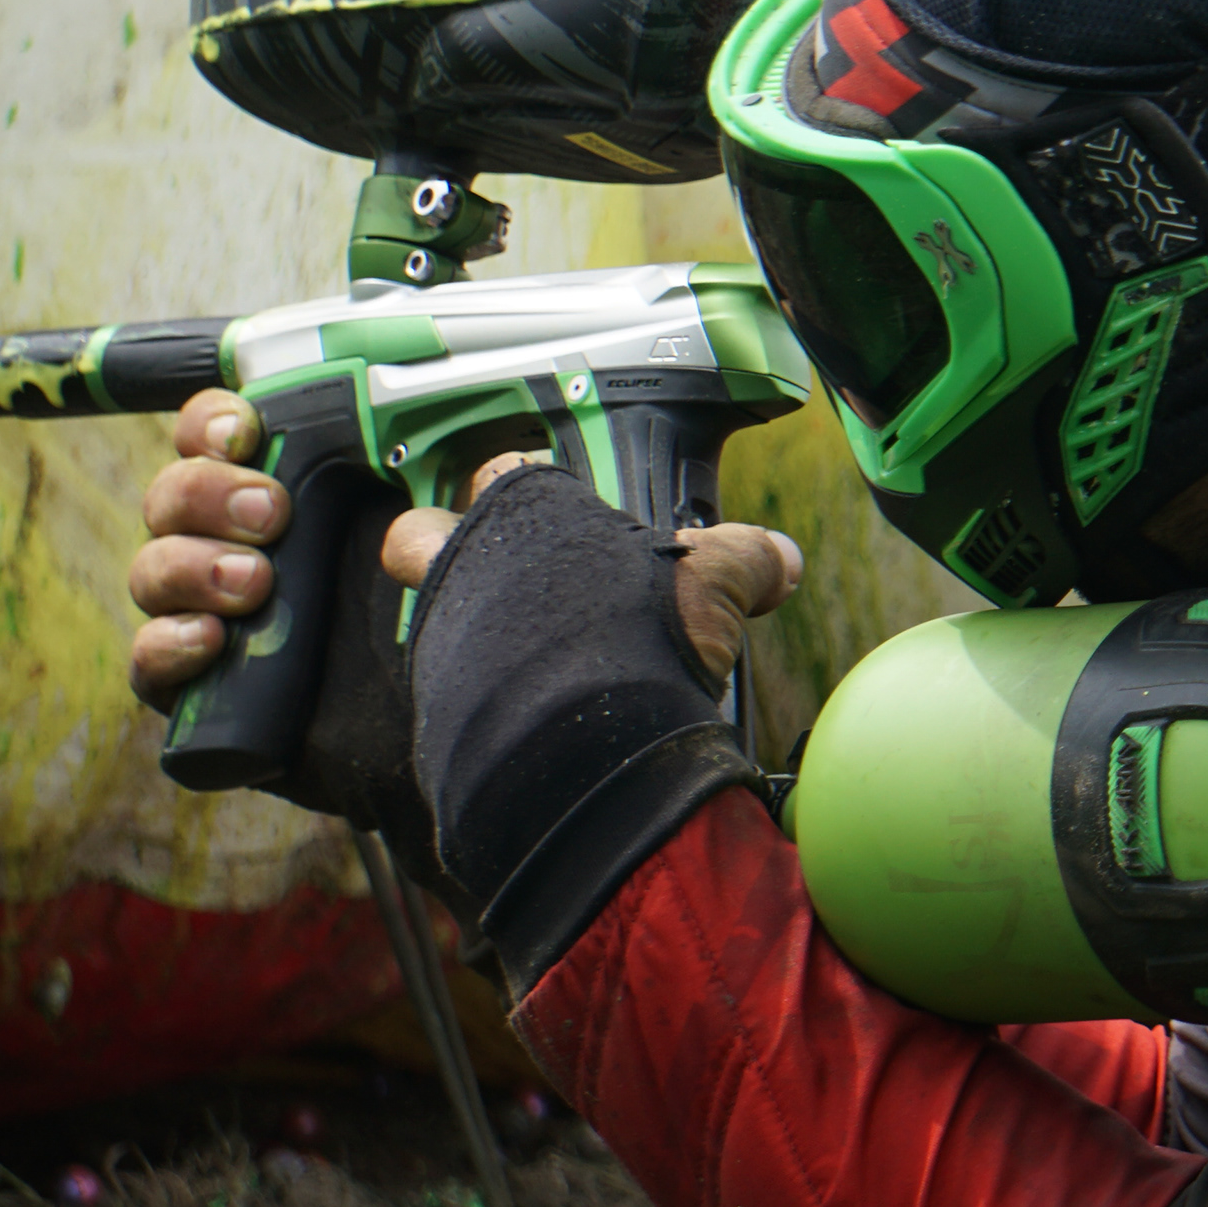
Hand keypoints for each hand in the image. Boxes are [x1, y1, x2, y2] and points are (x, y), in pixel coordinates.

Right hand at [128, 397, 803, 705]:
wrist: (544, 805)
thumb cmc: (583, 688)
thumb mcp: (653, 613)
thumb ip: (714, 571)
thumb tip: (779, 560)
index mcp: (378, 501)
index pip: (271, 426)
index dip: (244, 412)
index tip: (262, 417)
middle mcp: (309, 555)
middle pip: (196, 482)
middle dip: (209, 479)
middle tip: (277, 508)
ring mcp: (268, 630)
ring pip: (163, 563)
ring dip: (187, 556)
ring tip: (254, 579)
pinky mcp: (246, 709)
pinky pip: (154, 669)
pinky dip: (163, 649)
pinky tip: (210, 643)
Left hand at [382, 451, 803, 684]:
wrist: (579, 738)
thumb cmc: (635, 633)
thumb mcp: (715, 578)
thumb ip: (746, 558)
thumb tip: (782, 561)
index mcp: (524, 513)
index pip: (503, 468)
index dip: (524, 482)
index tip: (552, 506)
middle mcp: (466, 566)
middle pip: (426, 539)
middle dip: (453, 556)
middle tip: (506, 584)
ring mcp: (444, 638)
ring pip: (434, 620)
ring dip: (475, 637)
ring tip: (540, 668)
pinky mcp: (439, 709)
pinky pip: (450, 696)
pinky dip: (486, 707)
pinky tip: (540, 722)